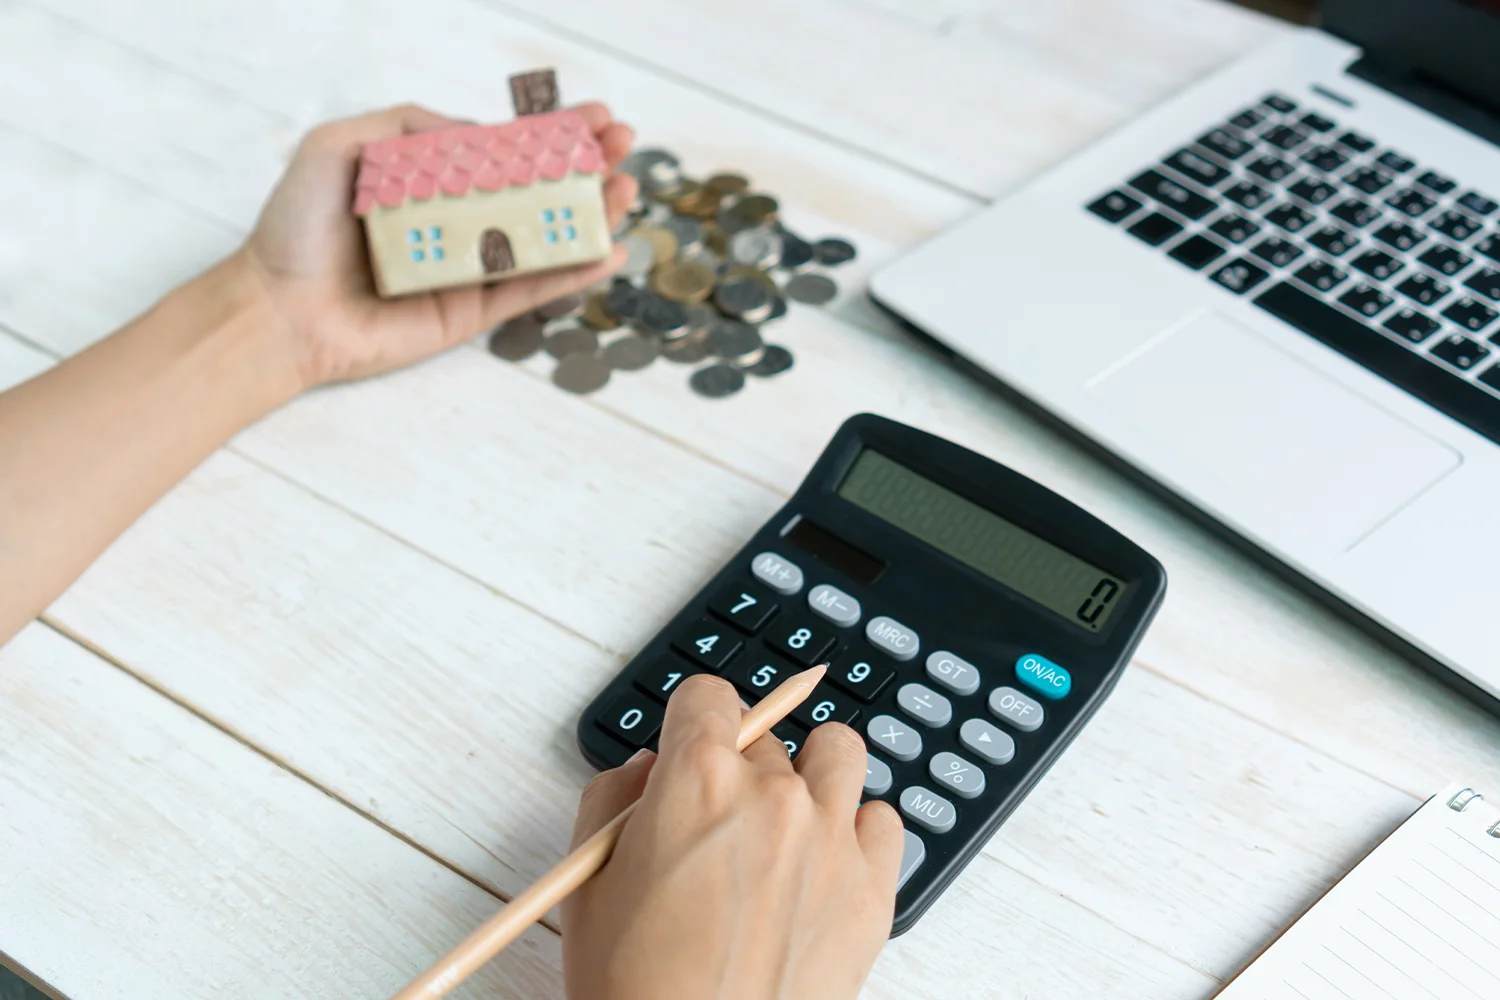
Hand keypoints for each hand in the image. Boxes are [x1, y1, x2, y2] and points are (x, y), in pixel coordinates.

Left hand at [240, 103, 636, 388]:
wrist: (278, 308)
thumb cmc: (296, 228)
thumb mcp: (337, 146)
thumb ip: (402, 127)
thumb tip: (474, 131)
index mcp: (432, 182)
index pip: (506, 152)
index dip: (552, 134)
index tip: (593, 118)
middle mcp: (457, 223)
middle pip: (539, 192)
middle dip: (586, 167)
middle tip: (623, 146)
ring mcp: (468, 268)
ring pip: (546, 239)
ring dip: (592, 214)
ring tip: (627, 190)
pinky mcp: (471, 312)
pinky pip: (532, 289)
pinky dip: (573, 272)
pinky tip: (608, 250)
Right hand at [561, 675, 903, 999]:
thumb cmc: (634, 985)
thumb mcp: (588, 877)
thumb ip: (614, 797)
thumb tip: (648, 768)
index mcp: (698, 779)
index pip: (709, 695)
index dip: (693, 719)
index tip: (692, 742)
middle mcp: (773, 795)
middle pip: (765, 736)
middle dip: (738, 769)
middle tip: (718, 825)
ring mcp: (831, 839)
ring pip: (839, 753)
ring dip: (812, 772)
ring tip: (788, 818)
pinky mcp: (872, 891)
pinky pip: (884, 821)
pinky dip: (858, 831)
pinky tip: (826, 862)